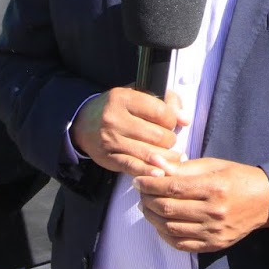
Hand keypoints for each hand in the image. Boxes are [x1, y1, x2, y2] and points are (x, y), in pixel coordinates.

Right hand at [71, 88, 187, 176]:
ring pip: (149, 153)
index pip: (160, 112)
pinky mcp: (109, 158)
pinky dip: (148, 171)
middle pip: (157, 135)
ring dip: (166, 158)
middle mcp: (114, 118)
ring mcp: (111, 140)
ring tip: (173, 157)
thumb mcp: (137, 95)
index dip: (172, 119)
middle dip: (169, 140)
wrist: (83, 124)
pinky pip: (133, 166)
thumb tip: (185, 119)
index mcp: (123, 98)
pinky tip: (159, 173)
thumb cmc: (117, 108)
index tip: (170, 123)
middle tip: (167, 140)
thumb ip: (165, 101)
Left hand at [133, 157, 268, 252]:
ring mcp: (214, 231)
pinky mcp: (214, 245)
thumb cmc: (238, 178)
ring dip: (152, 218)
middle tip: (140, 193)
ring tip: (147, 207)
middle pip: (168, 209)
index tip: (138, 180)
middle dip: (147, 200)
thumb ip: (182, 167)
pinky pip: (181, 244)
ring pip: (171, 228)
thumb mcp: (213, 165)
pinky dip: (165, 235)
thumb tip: (154, 162)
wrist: (266, 201)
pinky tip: (160, 224)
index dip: (150, 184)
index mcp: (214, 187)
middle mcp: (214, 212)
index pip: (172, 187)